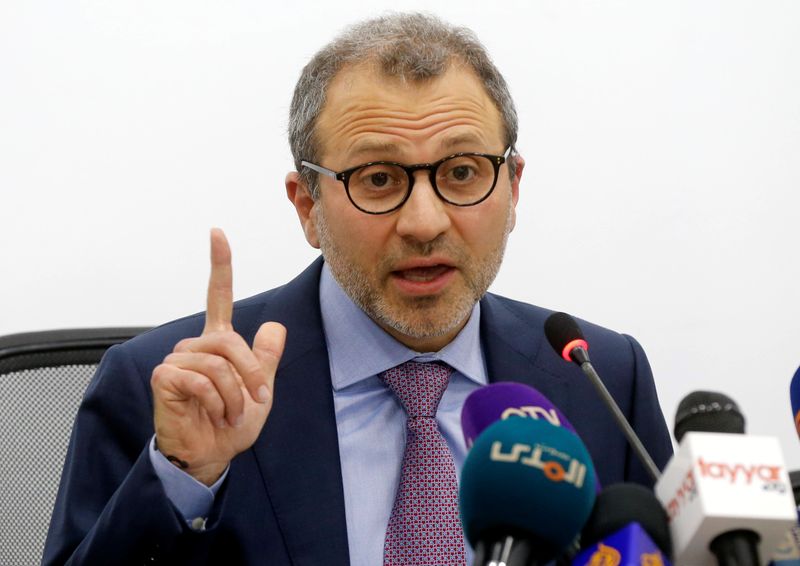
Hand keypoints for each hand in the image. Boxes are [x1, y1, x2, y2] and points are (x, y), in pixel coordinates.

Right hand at [151, 228, 285, 485]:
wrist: (212, 454)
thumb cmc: (231, 422)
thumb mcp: (260, 390)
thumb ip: (266, 359)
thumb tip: (276, 326)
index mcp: (218, 342)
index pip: (219, 297)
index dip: (220, 265)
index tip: (216, 233)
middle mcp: (195, 345)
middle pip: (231, 342)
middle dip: (251, 375)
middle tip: (256, 401)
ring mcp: (177, 359)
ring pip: (218, 364)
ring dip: (234, 395)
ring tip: (230, 413)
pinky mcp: (164, 377)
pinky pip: (201, 379)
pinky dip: (216, 401)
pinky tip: (212, 413)